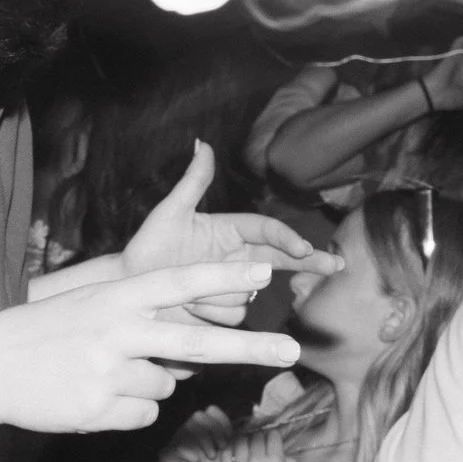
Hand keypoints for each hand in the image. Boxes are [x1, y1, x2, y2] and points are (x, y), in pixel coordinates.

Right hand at [0, 261, 301, 434]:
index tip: (264, 272)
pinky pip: (144, 415)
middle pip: (198, 341)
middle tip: (293, 350)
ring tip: (100, 375)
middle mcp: (118, 331)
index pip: (180, 282)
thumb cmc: (46, 333)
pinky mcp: (100, 409)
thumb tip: (184, 362)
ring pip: (166, 385)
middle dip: (251, 347)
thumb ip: (140, 321)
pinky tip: (93, 398)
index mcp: (116, 298)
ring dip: (146, 384)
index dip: (223, 276)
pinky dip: (127, 411)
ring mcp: (109, 372)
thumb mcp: (92, 307)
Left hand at [121, 142, 339, 325]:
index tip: (302, 248)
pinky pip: (234, 317)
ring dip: (223, 294)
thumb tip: (202, 144)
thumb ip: (192, 182)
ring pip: (251, 293)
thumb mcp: (169, 213)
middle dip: (309, 262)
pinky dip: (214, 314)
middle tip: (335, 264)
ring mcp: (231, 287)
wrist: (127, 289)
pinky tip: (189, 310)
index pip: (266, 230)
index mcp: (229, 231)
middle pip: (280, 259)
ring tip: (188, 292)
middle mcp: (236, 259)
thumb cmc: (146, 248)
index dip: (285, 238)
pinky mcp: (222, 315)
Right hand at [158, 406, 232, 461]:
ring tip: (210, 458)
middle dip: (213, 430)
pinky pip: (178, 445)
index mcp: (201, 431)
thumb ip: (225, 440)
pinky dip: (192, 454)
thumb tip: (235, 425)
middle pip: (198, 416)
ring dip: (203, 441)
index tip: (227, 439)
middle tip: (220, 448)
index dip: (221, 420)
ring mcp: (174, 443)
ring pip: (188, 428)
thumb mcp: (222, 459)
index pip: (210, 412)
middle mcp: (185, 433)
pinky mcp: (165, 455)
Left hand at [216, 427, 298, 461]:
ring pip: (240, 442)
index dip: (272, 437)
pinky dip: (230, 451)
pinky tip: (234, 456)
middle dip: (258, 439)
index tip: (271, 442)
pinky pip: (226, 454)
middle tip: (258, 446)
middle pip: (256, 437)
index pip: (272, 436)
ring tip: (245, 450)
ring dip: (244, 443)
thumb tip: (283, 453)